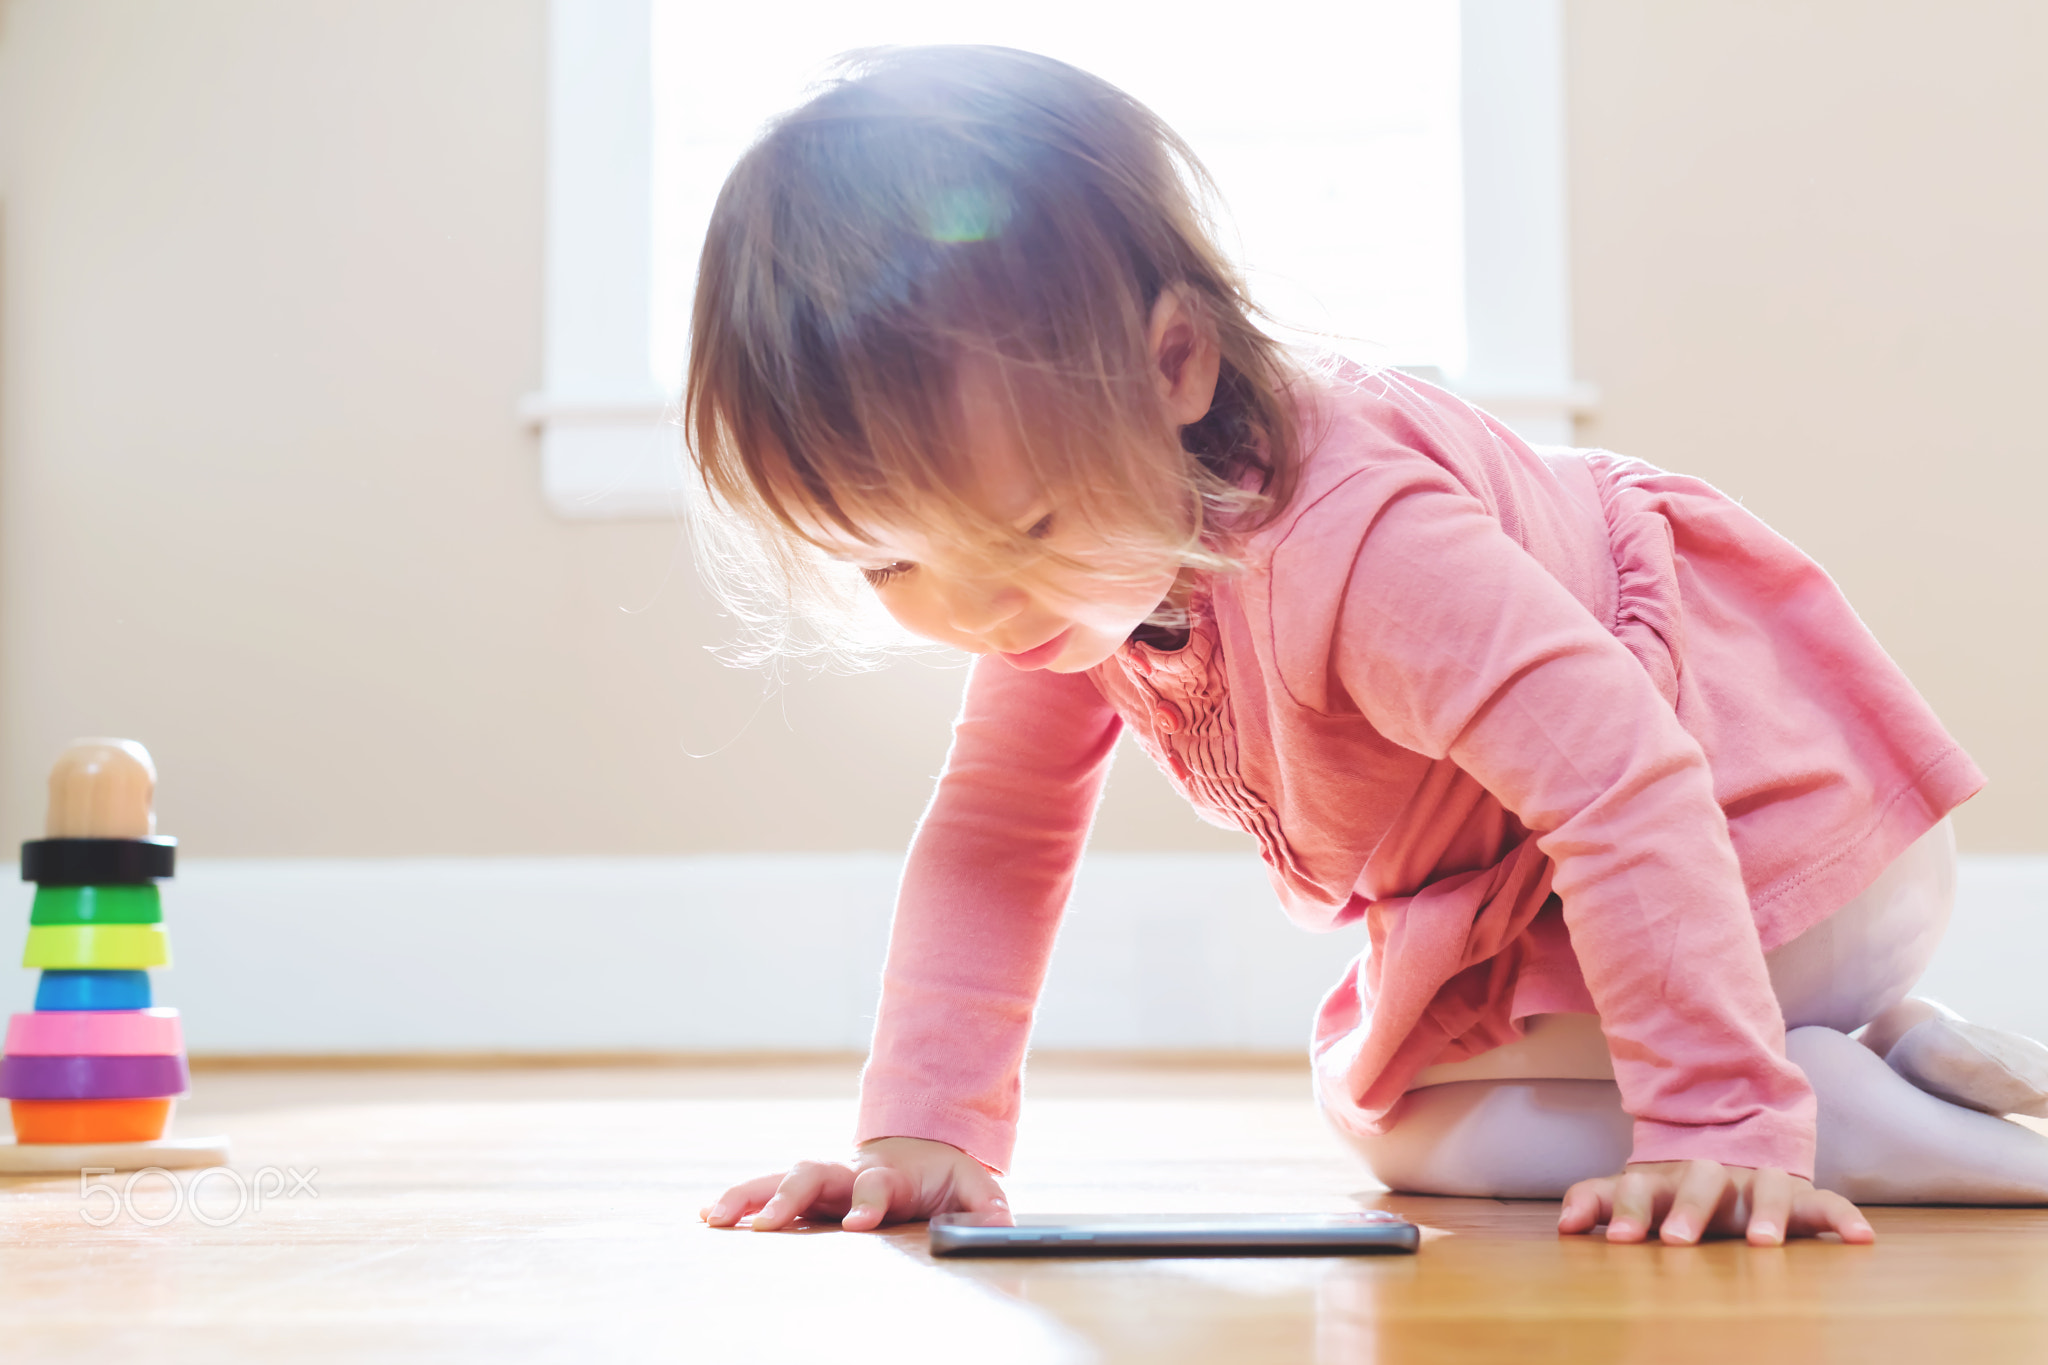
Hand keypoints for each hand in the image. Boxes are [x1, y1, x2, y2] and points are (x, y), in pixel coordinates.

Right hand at [701, 1136, 1008, 1232]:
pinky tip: (708, 1216)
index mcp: (889, 1174)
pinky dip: (738, 1200)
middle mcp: (848, 1172)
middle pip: (813, 1174)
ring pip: (780, 1178)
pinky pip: (766, 1192)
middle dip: (789, 1197)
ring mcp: (823, 1179)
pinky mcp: (806, 1193)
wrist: (920, 1149)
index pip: (875, 1185)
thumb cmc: (946, 1178)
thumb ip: (988, 1212)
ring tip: (715, 1218)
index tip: (858, 1224)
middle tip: (764, 1226)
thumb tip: (995, 1231)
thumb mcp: (978, 1191)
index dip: (867, 1202)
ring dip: (747, 1196)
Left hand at [1558, 1160, 1874, 1245]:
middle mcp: (1715, 1175)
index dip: (1628, 1212)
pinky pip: (1825, 1201)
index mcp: (1667, 1178)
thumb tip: (1564, 1225)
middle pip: (1701, 1183)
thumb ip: (1597, 1203)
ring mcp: (1758, 1182)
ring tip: (1765, 1243)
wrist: (1729, 1138)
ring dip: (1767, 1213)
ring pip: (1767, 1190)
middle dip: (1688, 1210)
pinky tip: (1862, 1237)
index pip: (1640, 1189)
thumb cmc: (1673, 1187)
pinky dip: (1843, 1216)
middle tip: (1675, 1242)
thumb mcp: (1633, 1194)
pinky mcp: (1799, 1195)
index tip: (1616, 1241)